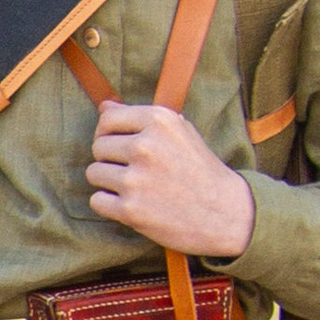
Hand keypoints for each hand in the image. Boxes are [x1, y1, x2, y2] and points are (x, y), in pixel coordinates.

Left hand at [85, 101, 254, 259]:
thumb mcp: (179, 133)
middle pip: (98, 147)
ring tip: (134, 187)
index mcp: (159, 121)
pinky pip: (97, 200)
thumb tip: (104, 105)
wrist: (225, 213)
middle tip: (134, 170)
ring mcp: (136, 179)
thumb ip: (140, 118)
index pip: (107, 119)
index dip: (108, 132)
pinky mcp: (130, 210)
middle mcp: (145, 146)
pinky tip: (132, 204)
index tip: (118, 144)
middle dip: (110, 159)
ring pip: (94, 173)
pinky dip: (110, 205)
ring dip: (109, 182)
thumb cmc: (199, 170)